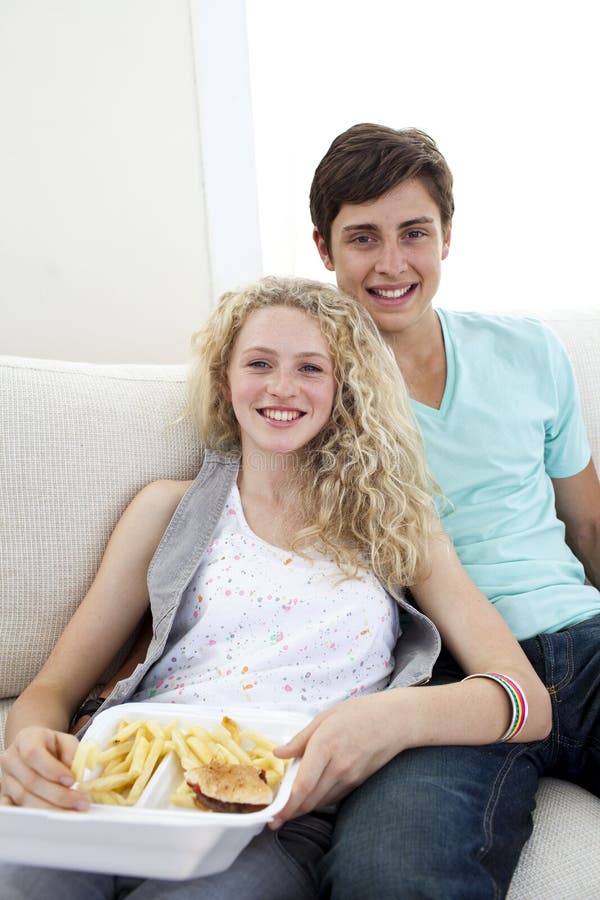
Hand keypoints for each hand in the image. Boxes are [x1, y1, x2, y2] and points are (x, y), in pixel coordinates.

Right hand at [0, 726, 89, 810]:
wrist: (33, 748)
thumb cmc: (50, 745)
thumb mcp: (65, 740)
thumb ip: (72, 751)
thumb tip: (75, 771)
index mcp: (25, 739)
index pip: (33, 754)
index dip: (52, 770)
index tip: (71, 780)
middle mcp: (11, 758)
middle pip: (31, 781)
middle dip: (58, 795)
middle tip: (80, 801)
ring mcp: (5, 779)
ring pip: (24, 798)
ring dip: (50, 807)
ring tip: (72, 810)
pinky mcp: (5, 795)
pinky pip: (16, 809)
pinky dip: (33, 815)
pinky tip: (50, 817)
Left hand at [269, 692, 404, 827]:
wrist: (395, 721)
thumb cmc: (359, 713)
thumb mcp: (325, 717)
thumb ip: (300, 739)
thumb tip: (279, 753)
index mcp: (325, 745)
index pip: (303, 785)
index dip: (287, 805)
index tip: (273, 815)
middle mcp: (338, 766)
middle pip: (310, 800)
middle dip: (290, 813)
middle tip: (275, 819)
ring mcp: (350, 777)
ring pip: (321, 802)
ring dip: (304, 808)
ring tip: (289, 808)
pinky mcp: (358, 783)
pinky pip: (334, 798)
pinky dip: (319, 801)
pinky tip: (310, 797)